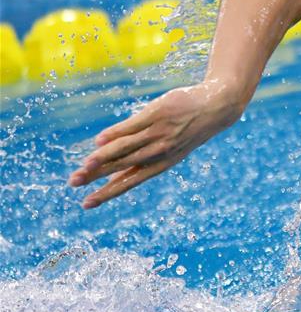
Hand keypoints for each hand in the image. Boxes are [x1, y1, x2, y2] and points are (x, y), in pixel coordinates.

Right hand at [69, 80, 243, 208]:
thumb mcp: (168, 150)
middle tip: (74, 182)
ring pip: (126, 149)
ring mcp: (159, 133)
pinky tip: (99, 141)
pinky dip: (116, 134)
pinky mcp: (157, 114)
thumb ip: (141, 162)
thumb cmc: (187, 129)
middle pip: (123, 166)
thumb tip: (112, 177)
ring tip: (84, 166)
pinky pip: (132, 126)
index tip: (87, 203)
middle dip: (97, 176)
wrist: (216, 107)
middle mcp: (160, 151)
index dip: (108, 193)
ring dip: (103, 158)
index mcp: (162, 163)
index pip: (130, 181)